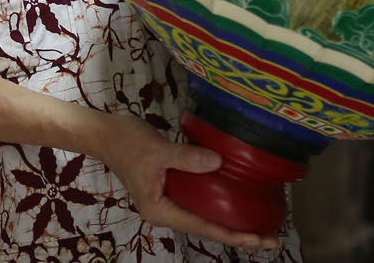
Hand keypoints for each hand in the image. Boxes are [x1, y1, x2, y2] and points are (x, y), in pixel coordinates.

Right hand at [89, 113, 282, 251]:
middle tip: (270, 238)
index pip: (202, 228)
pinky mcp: (170, 187)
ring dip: (230, 220)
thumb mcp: (156, 150)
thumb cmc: (125, 142)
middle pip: (206, 228)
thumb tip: (219, 163)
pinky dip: (218, 202)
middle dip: (237, 234)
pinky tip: (235, 197)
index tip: (259, 240)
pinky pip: (199, 200)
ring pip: (204, 216)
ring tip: (260, 224)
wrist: (103, 132)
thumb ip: (186, 158)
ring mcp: (167, 200)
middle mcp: (165, 211)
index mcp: (160, 210)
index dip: (232, 235)